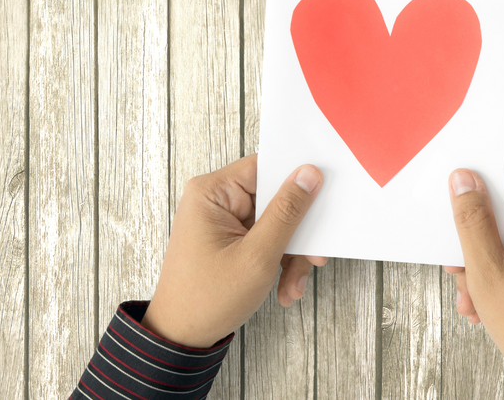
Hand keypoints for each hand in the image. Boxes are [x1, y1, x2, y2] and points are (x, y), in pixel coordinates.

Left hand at [141, 155, 327, 347]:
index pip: (264, 167)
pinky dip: (278, 261)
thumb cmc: (206, 300)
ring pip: (275, 222)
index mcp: (212, 192)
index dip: (296, 181)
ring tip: (293, 283)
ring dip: (290, 254)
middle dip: (296, 233)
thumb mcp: (257, 256)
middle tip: (312, 258)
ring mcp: (222, 220)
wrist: (182, 338)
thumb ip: (287, 212)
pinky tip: (284, 286)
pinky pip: (265, 238)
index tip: (321, 199)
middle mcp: (215, 200)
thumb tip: (308, 175)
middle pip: (274, 198)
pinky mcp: (229, 238)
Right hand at [443, 160, 503, 399]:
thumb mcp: (488, 274)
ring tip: (474, 293)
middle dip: (477, 237)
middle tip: (460, 267)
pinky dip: (501, 267)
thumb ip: (472, 221)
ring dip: (485, 260)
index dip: (479, 183)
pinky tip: (487, 296)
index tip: (453, 197)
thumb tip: (463, 179)